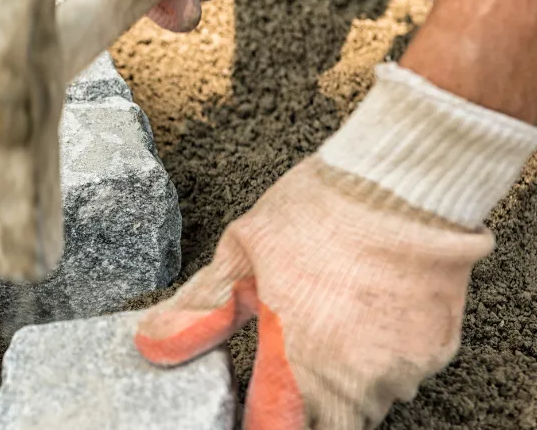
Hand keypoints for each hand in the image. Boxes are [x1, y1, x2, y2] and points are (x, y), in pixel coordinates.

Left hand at [134, 64, 536, 427]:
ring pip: (366, 405)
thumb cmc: (319, 212)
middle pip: (322, 426)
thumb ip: (200, 312)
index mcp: (297, 364)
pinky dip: (378, 361)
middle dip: (299, 410)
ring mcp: (401, 369)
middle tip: (282, 373)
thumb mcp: (241, 254)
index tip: (247, 407)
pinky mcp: (435, 351)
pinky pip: (401, 376)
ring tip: (322, 336)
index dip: (256, 422)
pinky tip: (361, 320)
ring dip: (339, 387)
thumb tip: (152, 347)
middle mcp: (353, 380)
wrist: (401, 181)